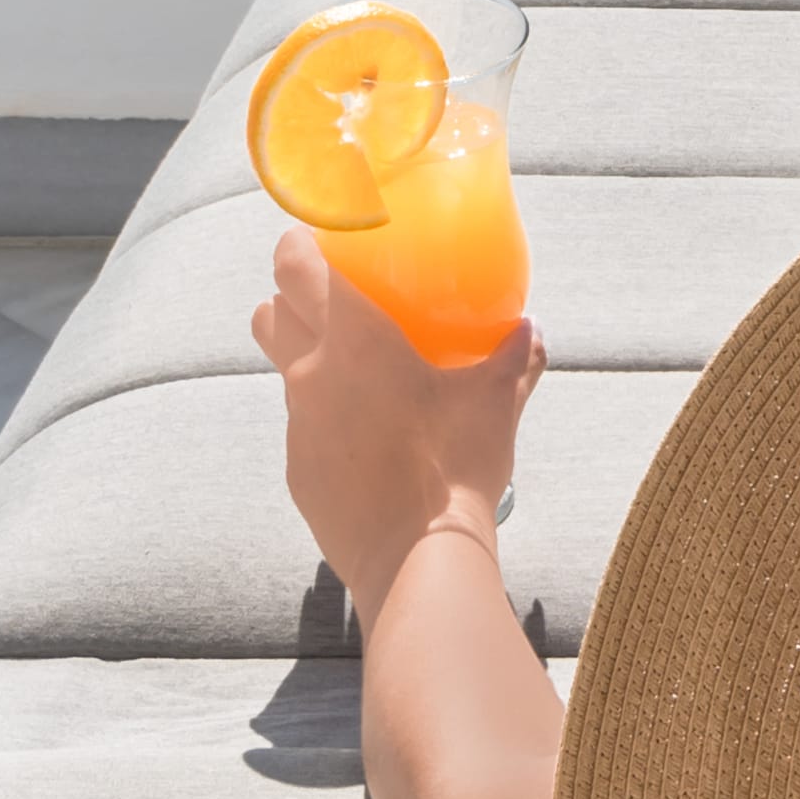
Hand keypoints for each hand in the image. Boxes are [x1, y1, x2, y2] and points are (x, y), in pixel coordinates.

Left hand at [251, 225, 539, 622]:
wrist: (416, 559)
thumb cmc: (455, 466)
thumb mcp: (495, 402)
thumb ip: (514, 357)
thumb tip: (530, 330)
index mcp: (353, 339)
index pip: (294, 266)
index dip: (298, 245)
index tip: (319, 239)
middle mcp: (311, 375)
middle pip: (269, 313)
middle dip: (291, 299)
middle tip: (336, 301)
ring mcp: (299, 428)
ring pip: (284, 372)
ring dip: (308, 360)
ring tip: (359, 373)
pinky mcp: (299, 473)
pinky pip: (303, 427)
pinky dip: (325, 418)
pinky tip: (368, 438)